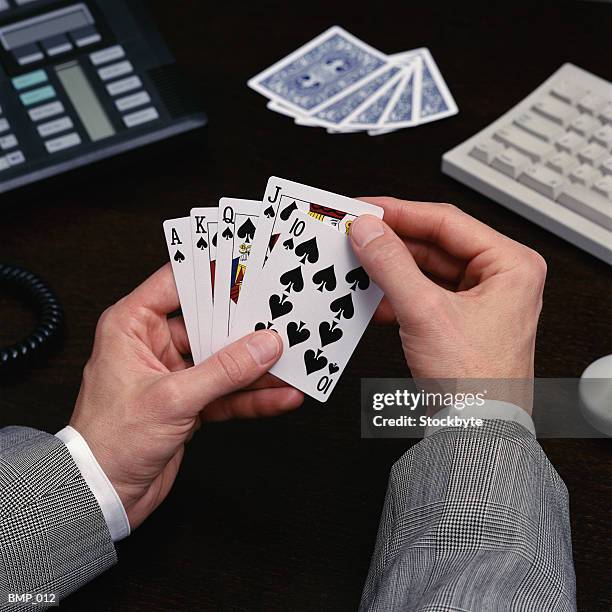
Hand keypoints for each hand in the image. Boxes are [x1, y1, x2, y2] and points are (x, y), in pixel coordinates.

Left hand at [69, 264, 302, 528]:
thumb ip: (223, 371)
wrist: (102, 494)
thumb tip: (263, 346)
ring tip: (292, 361)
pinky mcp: (190, 401)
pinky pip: (228, 391)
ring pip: (225, 361)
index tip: (247, 269)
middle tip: (281, 317)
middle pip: (210, 324)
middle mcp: (154, 344)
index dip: (212, 275)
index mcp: (132, 326)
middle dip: (247, 326)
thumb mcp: (172, 398)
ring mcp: (175, 374)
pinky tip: (281, 396)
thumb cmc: (108, 442)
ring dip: (258, 367)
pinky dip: (254, 396)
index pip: (176, 284)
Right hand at [350, 198, 546, 411]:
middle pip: (434, 243)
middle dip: (391, 241)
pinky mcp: (459, 319)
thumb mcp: (425, 313)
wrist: (475, 433)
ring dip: (390, 268)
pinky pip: (422, 293)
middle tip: (356, 233)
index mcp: (511, 265)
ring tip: (358, 262)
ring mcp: (479, 300)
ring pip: (424, 268)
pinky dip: (395, 293)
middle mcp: (499, 277)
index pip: (446, 221)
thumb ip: (391, 264)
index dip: (400, 212)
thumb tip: (367, 230)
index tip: (366, 208)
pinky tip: (371, 295)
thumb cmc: (476, 384)